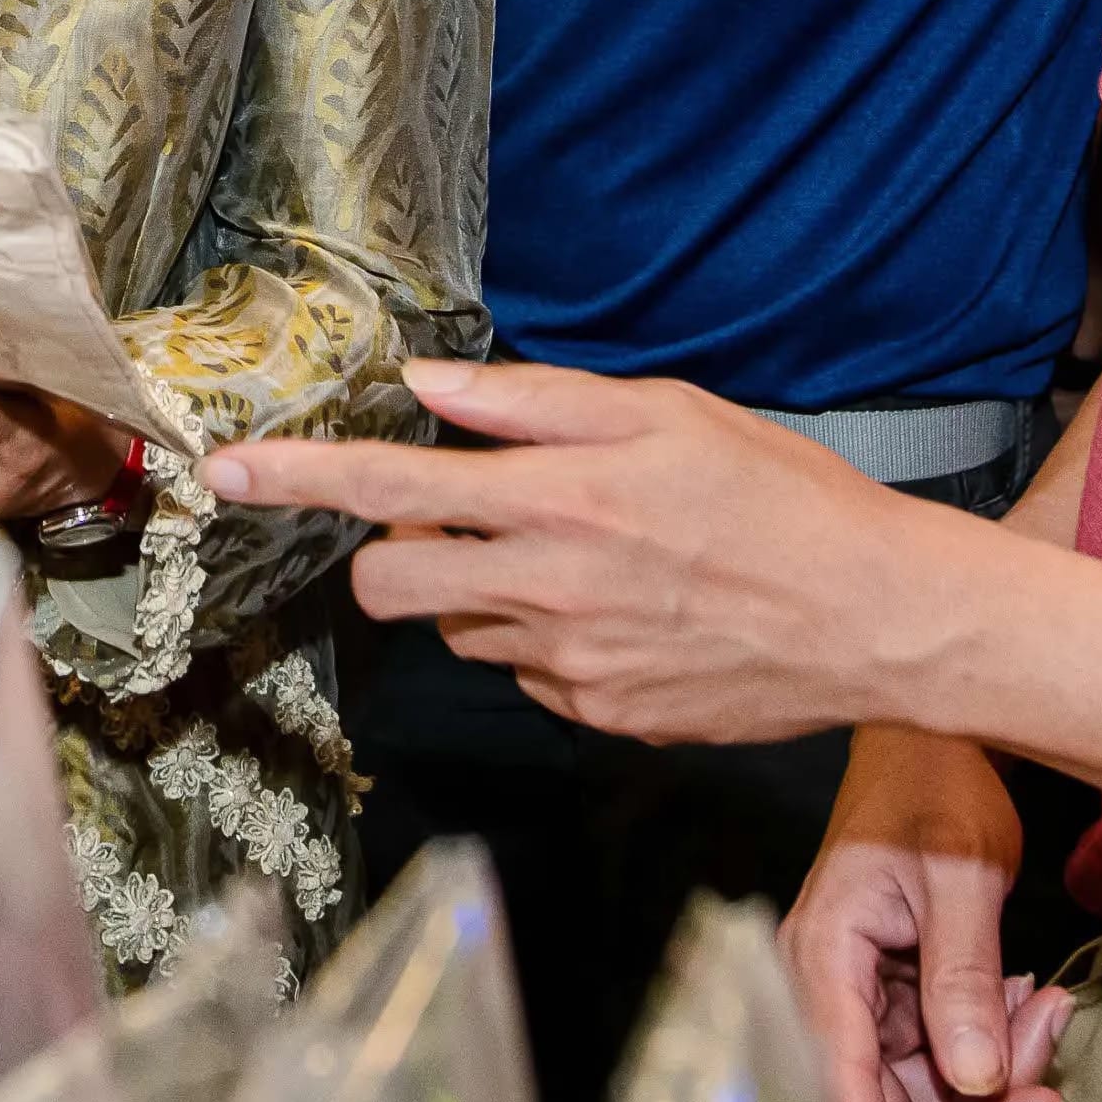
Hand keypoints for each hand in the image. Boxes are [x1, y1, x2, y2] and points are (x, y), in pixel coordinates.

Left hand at [200, 356, 935, 745]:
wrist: (876, 617)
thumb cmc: (781, 494)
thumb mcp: (668, 412)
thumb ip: (536, 402)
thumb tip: (427, 386)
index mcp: (560, 499)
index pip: (385, 487)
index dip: (294, 479)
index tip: (225, 471)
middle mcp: (548, 590)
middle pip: (391, 583)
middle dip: (395, 548)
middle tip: (461, 514)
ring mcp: (571, 665)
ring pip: (461, 627)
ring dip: (482, 588)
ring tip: (581, 554)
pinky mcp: (602, 715)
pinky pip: (528, 672)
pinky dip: (544, 638)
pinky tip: (623, 610)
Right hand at [785, 728, 1068, 1101]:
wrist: (934, 742)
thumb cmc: (936, 788)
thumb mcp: (961, 873)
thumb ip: (963, 978)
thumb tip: (975, 1082)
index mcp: (818, 962)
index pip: (837, 1089)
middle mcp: (824, 997)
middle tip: (1055, 1084)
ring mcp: (860, 1009)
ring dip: (1000, 1081)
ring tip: (1051, 1011)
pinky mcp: (895, 1011)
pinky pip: (944, 1070)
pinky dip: (997, 1055)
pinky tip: (1029, 1003)